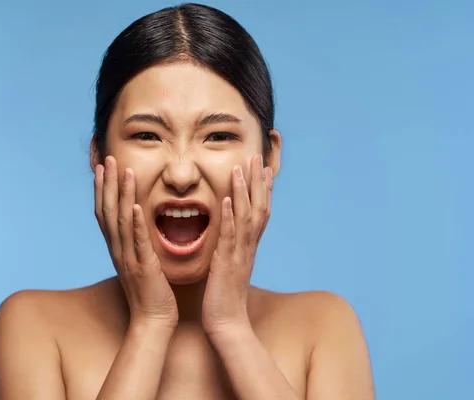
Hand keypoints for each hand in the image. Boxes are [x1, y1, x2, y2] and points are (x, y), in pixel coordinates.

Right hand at [95, 156, 177, 329]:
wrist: (152, 320)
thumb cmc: (150, 291)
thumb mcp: (139, 262)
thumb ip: (135, 242)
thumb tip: (136, 225)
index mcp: (117, 248)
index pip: (104, 213)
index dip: (101, 189)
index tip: (102, 167)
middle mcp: (118, 250)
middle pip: (107, 211)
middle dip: (106, 183)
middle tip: (107, 159)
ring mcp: (129, 258)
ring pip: (121, 221)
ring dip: (121, 194)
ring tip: (124, 171)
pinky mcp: (143, 267)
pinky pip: (138, 241)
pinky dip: (135, 223)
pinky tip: (136, 206)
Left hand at [202, 154, 272, 335]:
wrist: (226, 322)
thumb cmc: (224, 296)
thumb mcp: (230, 266)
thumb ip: (232, 248)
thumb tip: (231, 236)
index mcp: (248, 246)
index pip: (259, 212)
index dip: (262, 189)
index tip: (262, 167)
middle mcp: (248, 246)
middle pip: (260, 207)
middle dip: (258, 181)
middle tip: (257, 156)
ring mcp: (240, 253)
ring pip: (247, 216)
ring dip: (245, 190)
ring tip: (242, 167)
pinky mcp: (227, 262)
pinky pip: (231, 235)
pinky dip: (231, 216)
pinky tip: (229, 199)